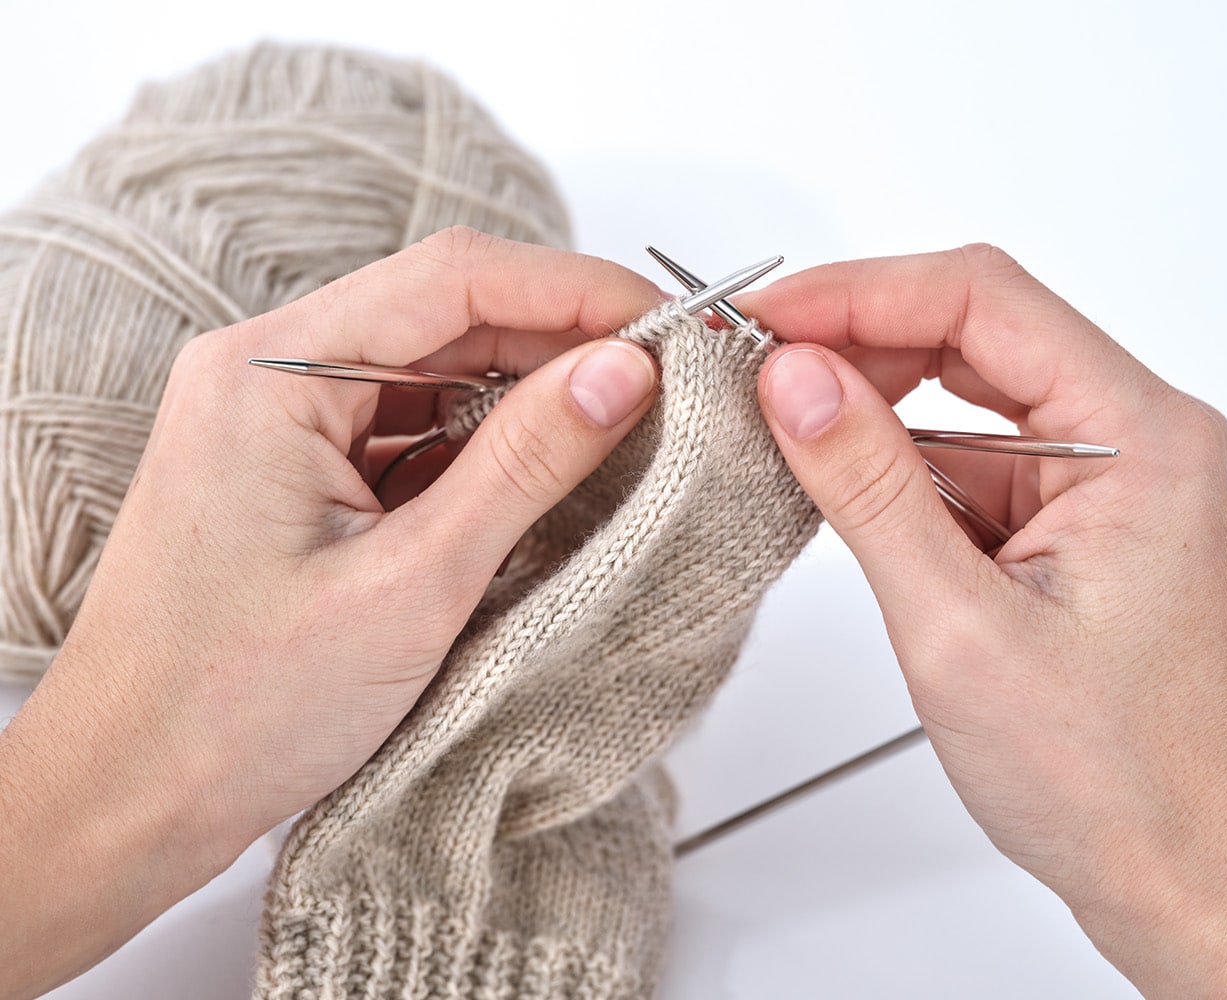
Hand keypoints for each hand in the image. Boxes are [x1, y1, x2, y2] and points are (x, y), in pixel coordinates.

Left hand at [0, 228, 661, 997]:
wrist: (130, 799)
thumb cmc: (235, 708)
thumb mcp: (411, 585)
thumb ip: (526, 464)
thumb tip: (625, 372)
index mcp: (268, 374)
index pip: (454, 280)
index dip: (576, 289)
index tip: (669, 326)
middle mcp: (266, 375)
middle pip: (446, 315)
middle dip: (562, 341)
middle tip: (667, 382)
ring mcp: (281, 425)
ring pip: (435, 374)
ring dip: (528, 396)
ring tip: (624, 430)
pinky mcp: (300, 474)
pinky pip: (410, 431)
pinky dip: (484, 449)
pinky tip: (548, 474)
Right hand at [745, 245, 1226, 994]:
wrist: (1188, 878)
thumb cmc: (1122, 781)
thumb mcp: (961, 627)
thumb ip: (870, 489)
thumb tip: (794, 381)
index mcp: (1140, 440)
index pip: (982, 301)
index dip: (858, 294)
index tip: (764, 319)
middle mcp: (1134, 443)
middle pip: (975, 332)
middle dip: (857, 341)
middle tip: (755, 367)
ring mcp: (1103, 485)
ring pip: (967, 398)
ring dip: (873, 409)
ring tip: (779, 430)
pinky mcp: (1070, 528)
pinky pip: (972, 462)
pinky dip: (899, 469)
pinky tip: (838, 487)